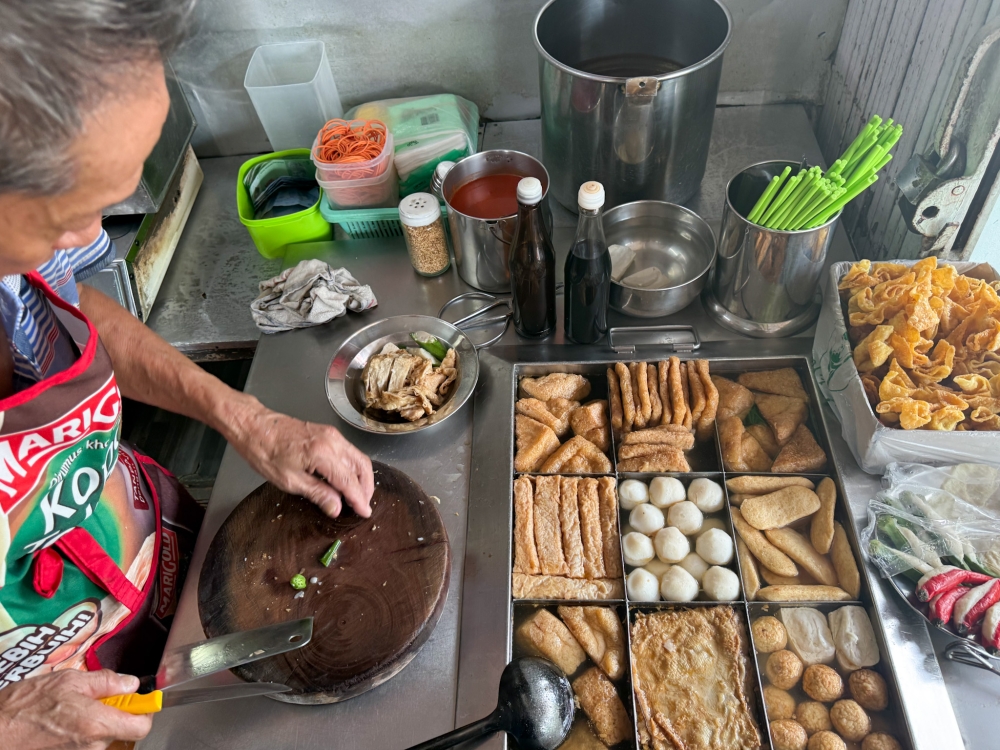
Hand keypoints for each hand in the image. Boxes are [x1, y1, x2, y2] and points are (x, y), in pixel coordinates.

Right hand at [0, 670, 152, 749]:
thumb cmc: (24, 707)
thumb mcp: (68, 681)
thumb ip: (105, 682)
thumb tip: (130, 684)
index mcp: (97, 724)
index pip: (141, 727)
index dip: (143, 712)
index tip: (137, 701)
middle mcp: (92, 747)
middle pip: (120, 731)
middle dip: (112, 715)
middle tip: (91, 700)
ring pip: (100, 739)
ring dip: (92, 724)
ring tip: (67, 712)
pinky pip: (83, 747)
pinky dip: (78, 735)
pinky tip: (59, 725)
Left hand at [235, 405, 373, 517]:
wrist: (253, 426)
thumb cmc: (265, 452)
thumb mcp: (289, 481)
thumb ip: (317, 493)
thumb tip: (336, 508)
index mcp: (323, 453)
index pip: (350, 481)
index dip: (359, 499)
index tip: (364, 513)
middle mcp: (333, 441)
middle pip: (362, 466)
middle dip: (366, 488)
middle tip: (362, 506)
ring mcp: (331, 434)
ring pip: (358, 457)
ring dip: (361, 478)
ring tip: (356, 496)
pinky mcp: (327, 433)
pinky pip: (349, 451)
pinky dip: (352, 467)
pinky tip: (345, 480)